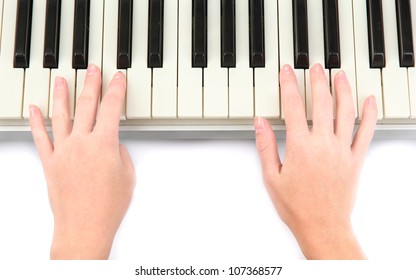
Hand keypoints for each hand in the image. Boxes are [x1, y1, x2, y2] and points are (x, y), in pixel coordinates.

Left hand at [29, 65, 135, 258]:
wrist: (84, 227)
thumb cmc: (108, 206)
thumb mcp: (127, 176)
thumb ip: (120, 154)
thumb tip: (113, 145)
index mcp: (104, 144)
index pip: (111, 108)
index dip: (116, 90)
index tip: (117, 78)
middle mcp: (81, 143)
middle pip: (87, 104)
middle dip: (91, 83)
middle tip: (92, 69)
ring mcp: (63, 151)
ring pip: (61, 115)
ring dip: (62, 94)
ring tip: (61, 80)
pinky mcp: (50, 163)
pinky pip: (41, 137)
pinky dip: (36, 121)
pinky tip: (35, 109)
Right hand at [255, 64, 376, 258]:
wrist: (322, 226)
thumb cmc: (296, 206)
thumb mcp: (271, 177)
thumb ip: (266, 146)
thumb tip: (260, 123)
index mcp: (300, 147)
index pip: (293, 106)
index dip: (289, 85)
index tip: (287, 72)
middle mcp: (323, 144)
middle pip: (321, 102)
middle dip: (317, 80)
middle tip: (315, 66)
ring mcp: (342, 150)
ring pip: (345, 111)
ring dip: (342, 89)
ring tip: (339, 74)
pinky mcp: (356, 159)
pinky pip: (366, 132)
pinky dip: (369, 114)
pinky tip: (369, 100)